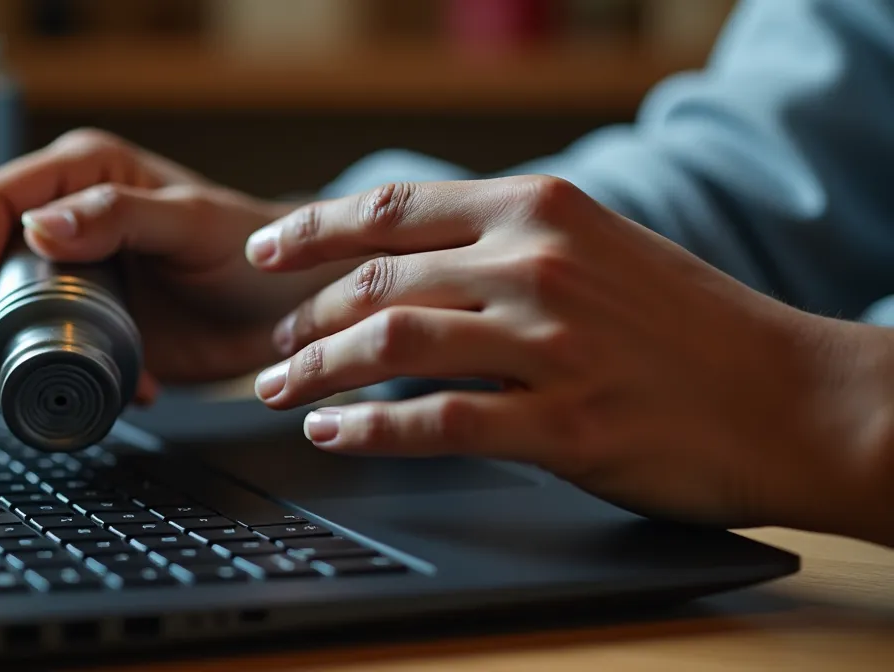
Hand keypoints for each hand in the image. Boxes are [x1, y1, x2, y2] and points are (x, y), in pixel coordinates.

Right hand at [0, 129, 350, 407]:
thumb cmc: (254, 250)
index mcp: (83, 173)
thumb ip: (120, 216)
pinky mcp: (88, 320)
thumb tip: (37, 225)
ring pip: (1, 304)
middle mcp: (67, 217)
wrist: (290, 309)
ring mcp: (74, 271)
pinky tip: (96, 395)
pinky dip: (50, 376)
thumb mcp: (193, 225)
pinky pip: (43, 345)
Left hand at [244, 176, 891, 540]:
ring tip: (281, 391)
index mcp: (542, 209)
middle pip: (379, 280)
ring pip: (392, 344)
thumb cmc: (688, 326)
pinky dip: (369, 430)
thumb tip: (411, 262)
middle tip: (274, 348)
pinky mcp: (566, 422)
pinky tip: (334, 435)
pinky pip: (436, 423)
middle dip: (307, 317)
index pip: (394, 206)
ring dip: (319, 370)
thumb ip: (507, 246)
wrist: (792, 395)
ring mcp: (551, 343)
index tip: (264, 252)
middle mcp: (538, 264)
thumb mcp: (598, 248)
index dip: (313, 229)